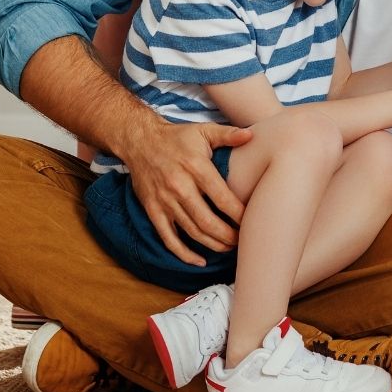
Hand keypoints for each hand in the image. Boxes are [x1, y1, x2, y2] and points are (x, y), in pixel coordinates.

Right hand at [123, 118, 252, 266]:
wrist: (140, 141)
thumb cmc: (177, 137)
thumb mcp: (203, 131)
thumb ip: (228, 134)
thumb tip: (251, 135)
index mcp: (196, 167)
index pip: (222, 197)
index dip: (238, 214)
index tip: (251, 221)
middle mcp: (180, 187)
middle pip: (207, 221)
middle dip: (228, 235)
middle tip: (242, 240)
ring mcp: (165, 201)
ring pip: (191, 232)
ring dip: (212, 244)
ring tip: (228, 248)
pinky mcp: (153, 210)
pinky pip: (168, 238)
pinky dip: (183, 253)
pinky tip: (199, 260)